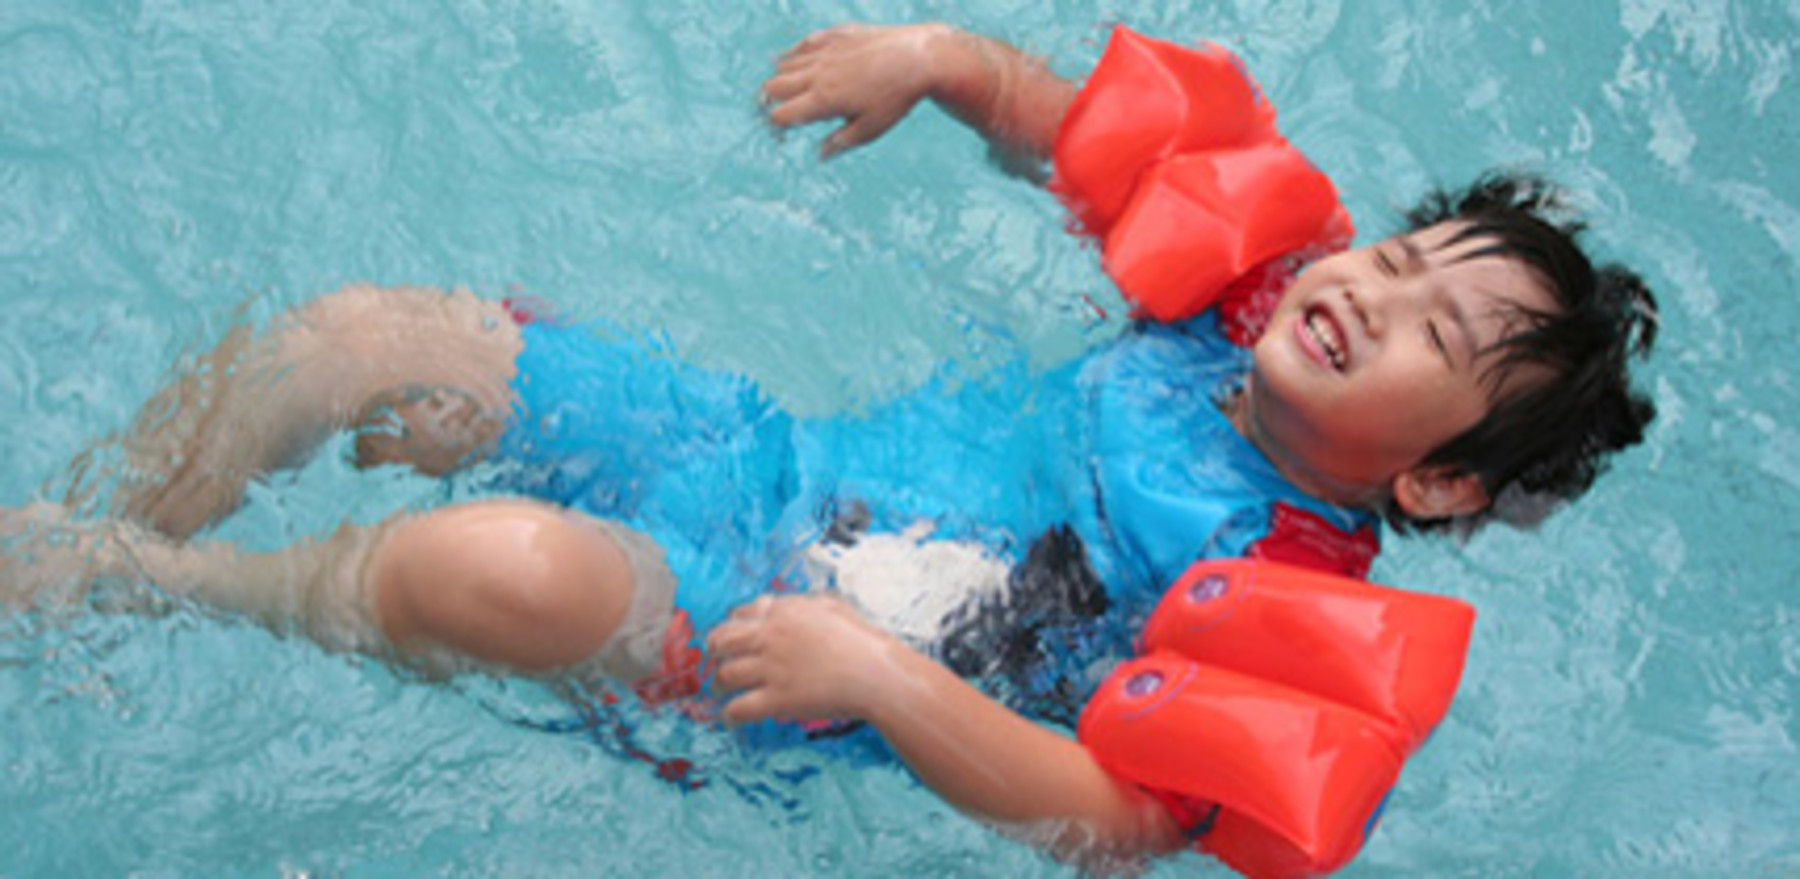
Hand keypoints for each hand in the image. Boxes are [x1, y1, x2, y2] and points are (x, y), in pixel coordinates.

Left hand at [707, 593, 902, 723]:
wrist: (877, 674)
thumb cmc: (862, 641)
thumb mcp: (831, 607)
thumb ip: (801, 604)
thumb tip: (781, 604)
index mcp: (783, 613)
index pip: (739, 614)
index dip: (731, 628)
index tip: (731, 639)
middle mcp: (771, 637)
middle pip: (722, 641)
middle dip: (714, 653)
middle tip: (715, 662)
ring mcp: (772, 668)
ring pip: (725, 675)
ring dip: (718, 685)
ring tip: (720, 692)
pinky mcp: (777, 699)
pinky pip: (739, 708)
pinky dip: (729, 715)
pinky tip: (730, 718)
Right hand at [762, 23, 963, 158]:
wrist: (919, 58)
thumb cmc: (896, 99)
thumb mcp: (870, 130)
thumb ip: (840, 143)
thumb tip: (819, 155)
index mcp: (824, 101)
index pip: (780, 114)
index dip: (775, 126)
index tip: (782, 133)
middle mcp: (818, 74)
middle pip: (773, 87)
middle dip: (768, 102)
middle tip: (777, 111)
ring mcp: (825, 51)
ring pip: (785, 64)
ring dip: (780, 79)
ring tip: (788, 91)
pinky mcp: (836, 36)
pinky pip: (804, 44)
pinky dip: (793, 54)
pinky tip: (790, 60)